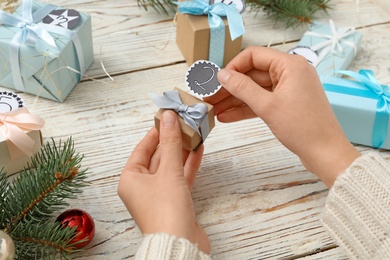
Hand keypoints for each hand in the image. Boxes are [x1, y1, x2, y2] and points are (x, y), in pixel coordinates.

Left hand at [117, 110, 209, 253]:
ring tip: (194, 132)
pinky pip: (181, 177)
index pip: (142, 149)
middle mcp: (142, 187)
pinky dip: (189, 164)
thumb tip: (168, 117)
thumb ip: (170, 143)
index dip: (155, 132)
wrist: (180, 243)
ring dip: (183, 150)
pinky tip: (198, 149)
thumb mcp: (168, 171)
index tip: (166, 118)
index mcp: (131, 179)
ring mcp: (159, 194)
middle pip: (158, 156)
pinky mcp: (175, 201)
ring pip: (171, 166)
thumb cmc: (166, 211)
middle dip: (172, 140)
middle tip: (184, 122)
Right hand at [205, 46, 359, 187]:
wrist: (325, 153)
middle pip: (252, 74)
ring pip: (255, 90)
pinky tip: (227, 117)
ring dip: (235, 100)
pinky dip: (246, 108)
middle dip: (230, 87)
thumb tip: (222, 75)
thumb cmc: (303, 128)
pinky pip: (262, 102)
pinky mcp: (286, 104)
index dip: (233, 67)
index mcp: (290, 65)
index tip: (217, 80)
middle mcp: (290, 73)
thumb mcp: (267, 106)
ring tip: (214, 110)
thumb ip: (242, 88)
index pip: (254, 56)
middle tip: (210, 97)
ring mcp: (288, 89)